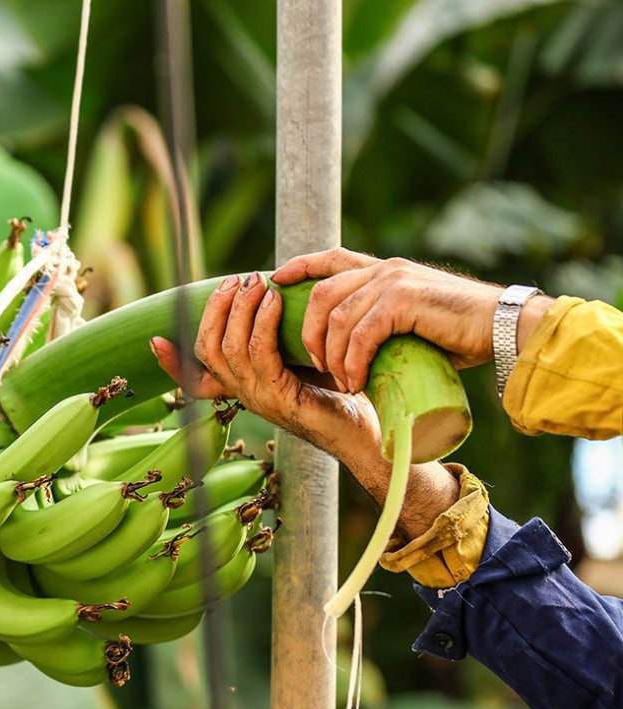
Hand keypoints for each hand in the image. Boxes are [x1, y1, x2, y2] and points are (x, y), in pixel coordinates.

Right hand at [152, 271, 462, 538]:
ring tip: (255, 282)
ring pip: (227, 349)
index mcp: (245, 390)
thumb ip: (284, 339)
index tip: (155, 339)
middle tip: (237, 279)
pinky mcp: (281, 398)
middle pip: (205, 350)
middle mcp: (246, 396)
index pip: (195, 381)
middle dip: (215, 309)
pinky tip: (275, 302)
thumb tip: (277, 295)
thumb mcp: (306, 360)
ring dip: (239, 309)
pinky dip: (263, 324)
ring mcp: (260, 399)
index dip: (172, 363)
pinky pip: (259, 355)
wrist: (374, 431)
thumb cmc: (345, 391)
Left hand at [272, 248, 520, 392]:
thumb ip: (382, 322)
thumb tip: (355, 350)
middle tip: (317, 364)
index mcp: (385, 269)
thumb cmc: (461, 332)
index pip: (331, 258)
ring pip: (336, 317)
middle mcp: (385, 269)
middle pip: (321, 294)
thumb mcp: (411, 321)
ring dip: (332, 354)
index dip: (300, 266)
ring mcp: (393, 282)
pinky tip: (356, 381)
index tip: (276, 279)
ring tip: (342, 380)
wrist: (503, 327)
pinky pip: (360, 333)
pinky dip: (352, 361)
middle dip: (308, 332)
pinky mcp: (404, 301)